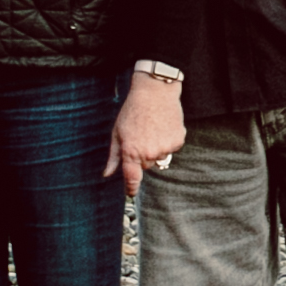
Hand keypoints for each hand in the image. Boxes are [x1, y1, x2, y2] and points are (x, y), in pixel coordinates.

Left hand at [107, 70, 184, 192]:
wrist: (155, 92)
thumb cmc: (133, 111)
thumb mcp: (118, 132)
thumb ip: (114, 156)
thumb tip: (107, 174)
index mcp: (131, 151)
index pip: (132, 178)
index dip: (131, 188)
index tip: (131, 193)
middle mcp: (149, 153)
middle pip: (146, 165)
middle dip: (143, 155)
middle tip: (141, 136)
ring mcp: (165, 148)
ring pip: (160, 157)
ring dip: (157, 148)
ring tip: (153, 128)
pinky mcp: (178, 141)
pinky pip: (172, 148)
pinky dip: (168, 140)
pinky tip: (163, 126)